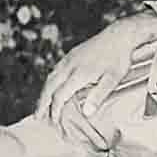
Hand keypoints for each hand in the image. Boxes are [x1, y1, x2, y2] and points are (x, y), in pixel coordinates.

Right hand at [38, 8, 156, 122]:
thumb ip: (99, 95)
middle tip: (37, 116)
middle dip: (42, 103)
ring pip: (50, 78)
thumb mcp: (113, 79)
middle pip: (49, 87)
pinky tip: (52, 86)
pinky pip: (55, 70)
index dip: (55, 110)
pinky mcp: (72, 54)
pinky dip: (50, 82)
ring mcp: (69, 59)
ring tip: (41, 105)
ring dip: (44, 92)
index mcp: (78, 74)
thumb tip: (87, 113)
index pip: (60, 96)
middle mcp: (70, 66)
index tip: (54, 121)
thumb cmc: (118, 58)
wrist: (120, 35)